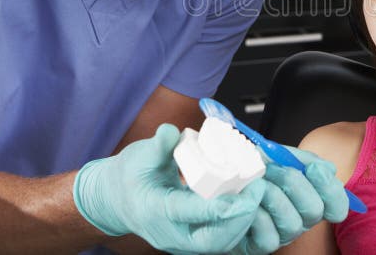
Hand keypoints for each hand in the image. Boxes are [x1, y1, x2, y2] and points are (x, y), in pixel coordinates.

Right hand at [73, 123, 264, 253]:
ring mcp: (181, 241)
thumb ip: (158, 145)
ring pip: (219, 244)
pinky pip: (220, 241)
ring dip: (244, 222)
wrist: (117, 199)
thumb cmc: (129, 176)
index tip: (244, 193)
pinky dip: (238, 224)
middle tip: (258, 189)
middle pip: (211, 240)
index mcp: (155, 210)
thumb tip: (170, 132)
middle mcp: (170, 233)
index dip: (219, 206)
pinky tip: (249, 201)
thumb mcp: (140, 155)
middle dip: (240, 218)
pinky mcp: (192, 240)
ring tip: (257, 192)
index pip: (190, 212)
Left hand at [232, 146, 347, 253]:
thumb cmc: (250, 169)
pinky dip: (257, 215)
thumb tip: (327, 168)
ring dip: (273, 197)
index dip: (331, 189)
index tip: (315, 169)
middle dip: (294, 184)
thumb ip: (302, 160)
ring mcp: (282, 234)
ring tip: (257, 182)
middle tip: (273, 168)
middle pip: (315, 210)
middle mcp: (300, 218)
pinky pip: (269, 236)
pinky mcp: (261, 246)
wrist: (216, 184)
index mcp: (310, 198)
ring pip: (292, 223)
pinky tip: (248, 201)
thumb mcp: (277, 156)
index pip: (336, 204)